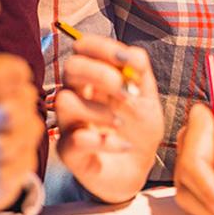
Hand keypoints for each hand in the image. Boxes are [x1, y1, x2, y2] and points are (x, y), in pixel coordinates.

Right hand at [54, 34, 162, 203]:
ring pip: (65, 100)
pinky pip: (76, 139)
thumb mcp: (148, 98)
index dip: (100, 46)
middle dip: (99, 74)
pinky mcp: (69, 151)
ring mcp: (70, 122)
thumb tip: (129, 54)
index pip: (84, 48)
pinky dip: (104, 141)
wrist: (139, 167)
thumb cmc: (139, 129)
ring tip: (121, 123)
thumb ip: (141, 72)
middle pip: (71, 67)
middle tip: (125, 92)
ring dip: (99, 110)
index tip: (123, 60)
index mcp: (95, 78)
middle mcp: (78, 95)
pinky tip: (122, 145)